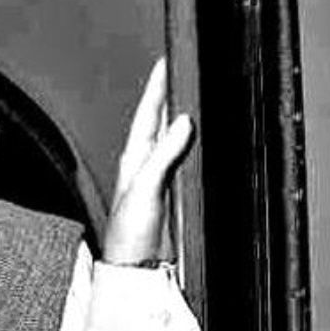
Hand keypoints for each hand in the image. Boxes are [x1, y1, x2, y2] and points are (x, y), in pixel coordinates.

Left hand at [100, 59, 195, 266]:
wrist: (136, 270)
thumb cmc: (130, 235)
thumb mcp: (146, 188)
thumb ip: (164, 154)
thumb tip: (183, 122)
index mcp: (134, 158)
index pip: (148, 112)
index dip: (157, 86)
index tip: (166, 60)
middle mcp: (145, 165)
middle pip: (161, 120)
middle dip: (171, 94)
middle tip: (183, 69)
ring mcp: (159, 179)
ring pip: (173, 139)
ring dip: (181, 118)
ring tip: (191, 95)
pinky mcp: (172, 195)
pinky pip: (183, 160)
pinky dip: (190, 145)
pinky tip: (199, 141)